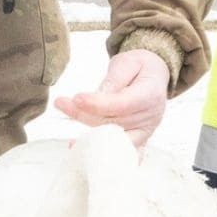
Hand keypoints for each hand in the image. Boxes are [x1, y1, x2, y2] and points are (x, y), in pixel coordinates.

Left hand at [53, 46, 169, 146]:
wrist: (155, 76)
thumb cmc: (140, 67)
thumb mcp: (127, 63)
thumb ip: (114, 79)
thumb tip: (96, 97)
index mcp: (151, 94)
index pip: (123, 103)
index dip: (99, 104)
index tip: (77, 99)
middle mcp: (150, 117)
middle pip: (113, 122)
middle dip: (84, 115)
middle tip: (61, 103)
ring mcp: (144, 132)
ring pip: (112, 138)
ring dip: (87, 133)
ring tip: (67, 131)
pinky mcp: (137, 141)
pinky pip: (119, 151)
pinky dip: (100, 152)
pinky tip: (80, 149)